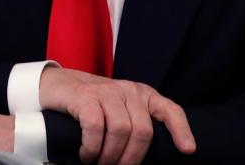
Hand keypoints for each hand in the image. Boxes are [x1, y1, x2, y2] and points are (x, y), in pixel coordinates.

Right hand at [39, 67, 195, 164]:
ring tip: (98, 164)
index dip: (181, 130)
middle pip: (143, 131)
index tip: (187, 150)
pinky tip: (86, 154)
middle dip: (131, 159)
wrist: (57, 86)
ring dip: (109, 156)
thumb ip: (135, 124)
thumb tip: (146, 158)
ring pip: (121, 131)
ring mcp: (107, 91)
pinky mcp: (86, 97)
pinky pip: (95, 127)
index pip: (170, 110)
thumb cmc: (91, 106)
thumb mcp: (119, 111)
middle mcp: (129, 91)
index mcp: (143, 95)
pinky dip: (92, 147)